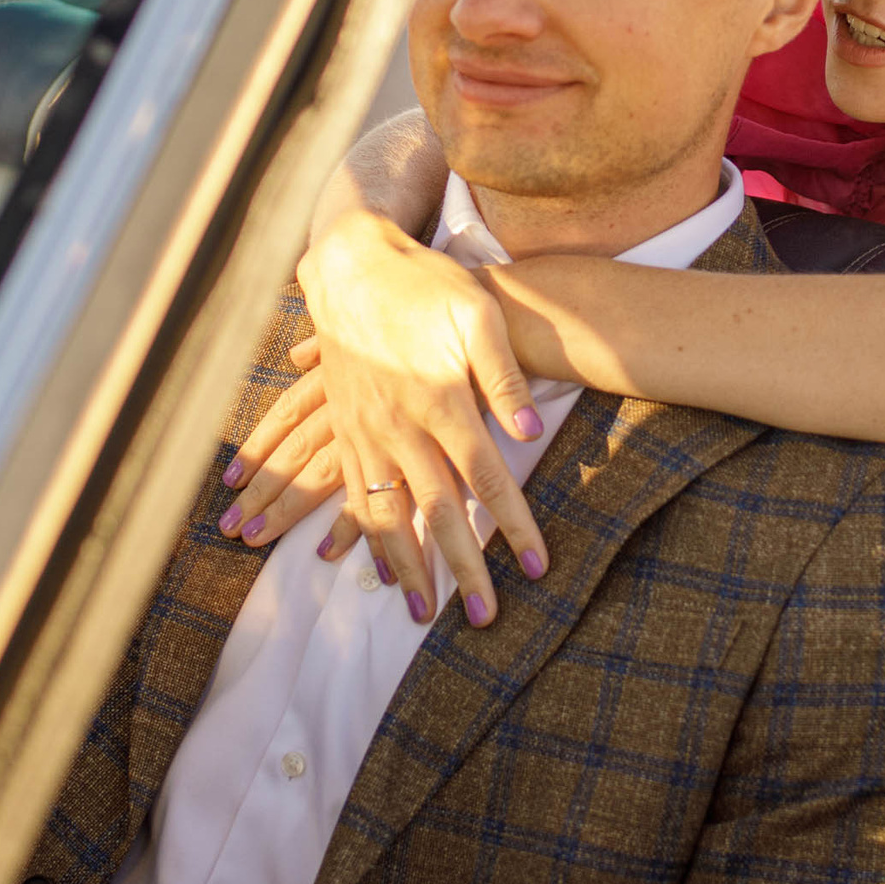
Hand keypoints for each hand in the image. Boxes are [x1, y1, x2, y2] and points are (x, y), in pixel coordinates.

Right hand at [254, 210, 547, 626]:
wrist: (351, 265)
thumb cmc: (425, 284)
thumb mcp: (476, 312)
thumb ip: (504, 375)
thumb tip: (531, 431)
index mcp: (440, 401)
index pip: (486, 479)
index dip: (513, 526)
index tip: (537, 567)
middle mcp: (400, 427)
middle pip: (437, 513)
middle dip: (463, 569)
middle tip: (486, 618)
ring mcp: (367, 433)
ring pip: (389, 516)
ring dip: (408, 568)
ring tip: (426, 613)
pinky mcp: (347, 430)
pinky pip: (354, 497)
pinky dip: (366, 539)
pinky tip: (379, 569)